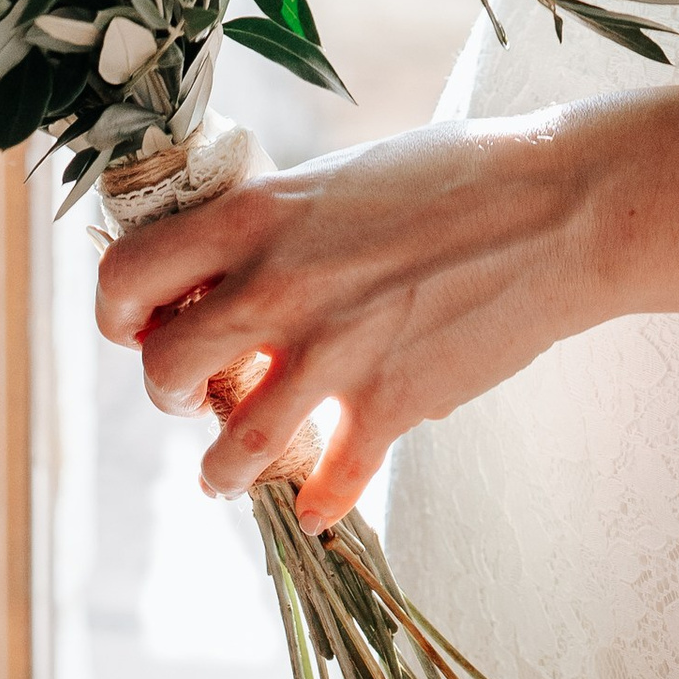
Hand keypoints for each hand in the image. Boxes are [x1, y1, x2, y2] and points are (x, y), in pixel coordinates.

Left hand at [93, 111, 601, 529]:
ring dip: (222, 470)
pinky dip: (320, 503)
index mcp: (257, 216)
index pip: (127, 275)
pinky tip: (323, 501)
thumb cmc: (454, 174)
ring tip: (230, 468)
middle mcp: (279, 286)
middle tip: (195, 390)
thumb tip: (225, 271)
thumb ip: (274, 226)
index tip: (142, 323)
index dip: (119, 312)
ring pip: (229, 453)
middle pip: (163, 371)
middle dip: (169, 392)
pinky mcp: (393, 404)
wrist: (559, 205)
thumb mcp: (336, 179)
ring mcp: (335, 352)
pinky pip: (328, 486)